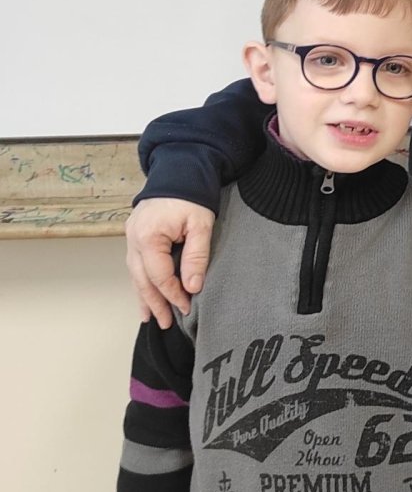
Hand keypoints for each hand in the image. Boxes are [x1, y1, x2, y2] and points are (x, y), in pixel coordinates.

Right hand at [125, 199, 214, 326]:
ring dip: (144, 296)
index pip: (160, 276)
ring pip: (135, 273)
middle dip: (154, 303)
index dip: (173, 294)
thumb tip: (192, 287)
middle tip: (165, 324)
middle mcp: (133, 238)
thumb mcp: (201, 225)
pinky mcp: (135, 233)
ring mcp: (131, 236)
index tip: (187, 307)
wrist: (181, 168)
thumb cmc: (193, 194)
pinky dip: (141, 280)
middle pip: (142, 279)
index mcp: (148, 236)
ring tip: (149, 317)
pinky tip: (144, 294)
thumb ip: (196, 256)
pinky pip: (136, 264)